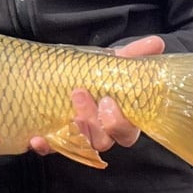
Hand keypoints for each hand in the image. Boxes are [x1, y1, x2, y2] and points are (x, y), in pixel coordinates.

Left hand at [29, 35, 165, 157]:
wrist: (61, 77)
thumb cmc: (94, 75)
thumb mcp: (112, 62)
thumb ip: (133, 54)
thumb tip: (156, 43)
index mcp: (118, 118)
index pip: (126, 133)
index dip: (120, 124)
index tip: (109, 101)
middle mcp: (99, 132)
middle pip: (102, 141)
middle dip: (93, 121)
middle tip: (80, 94)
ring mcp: (77, 137)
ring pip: (80, 145)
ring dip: (75, 130)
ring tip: (66, 107)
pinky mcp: (54, 140)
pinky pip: (51, 149)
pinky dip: (44, 146)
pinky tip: (37, 139)